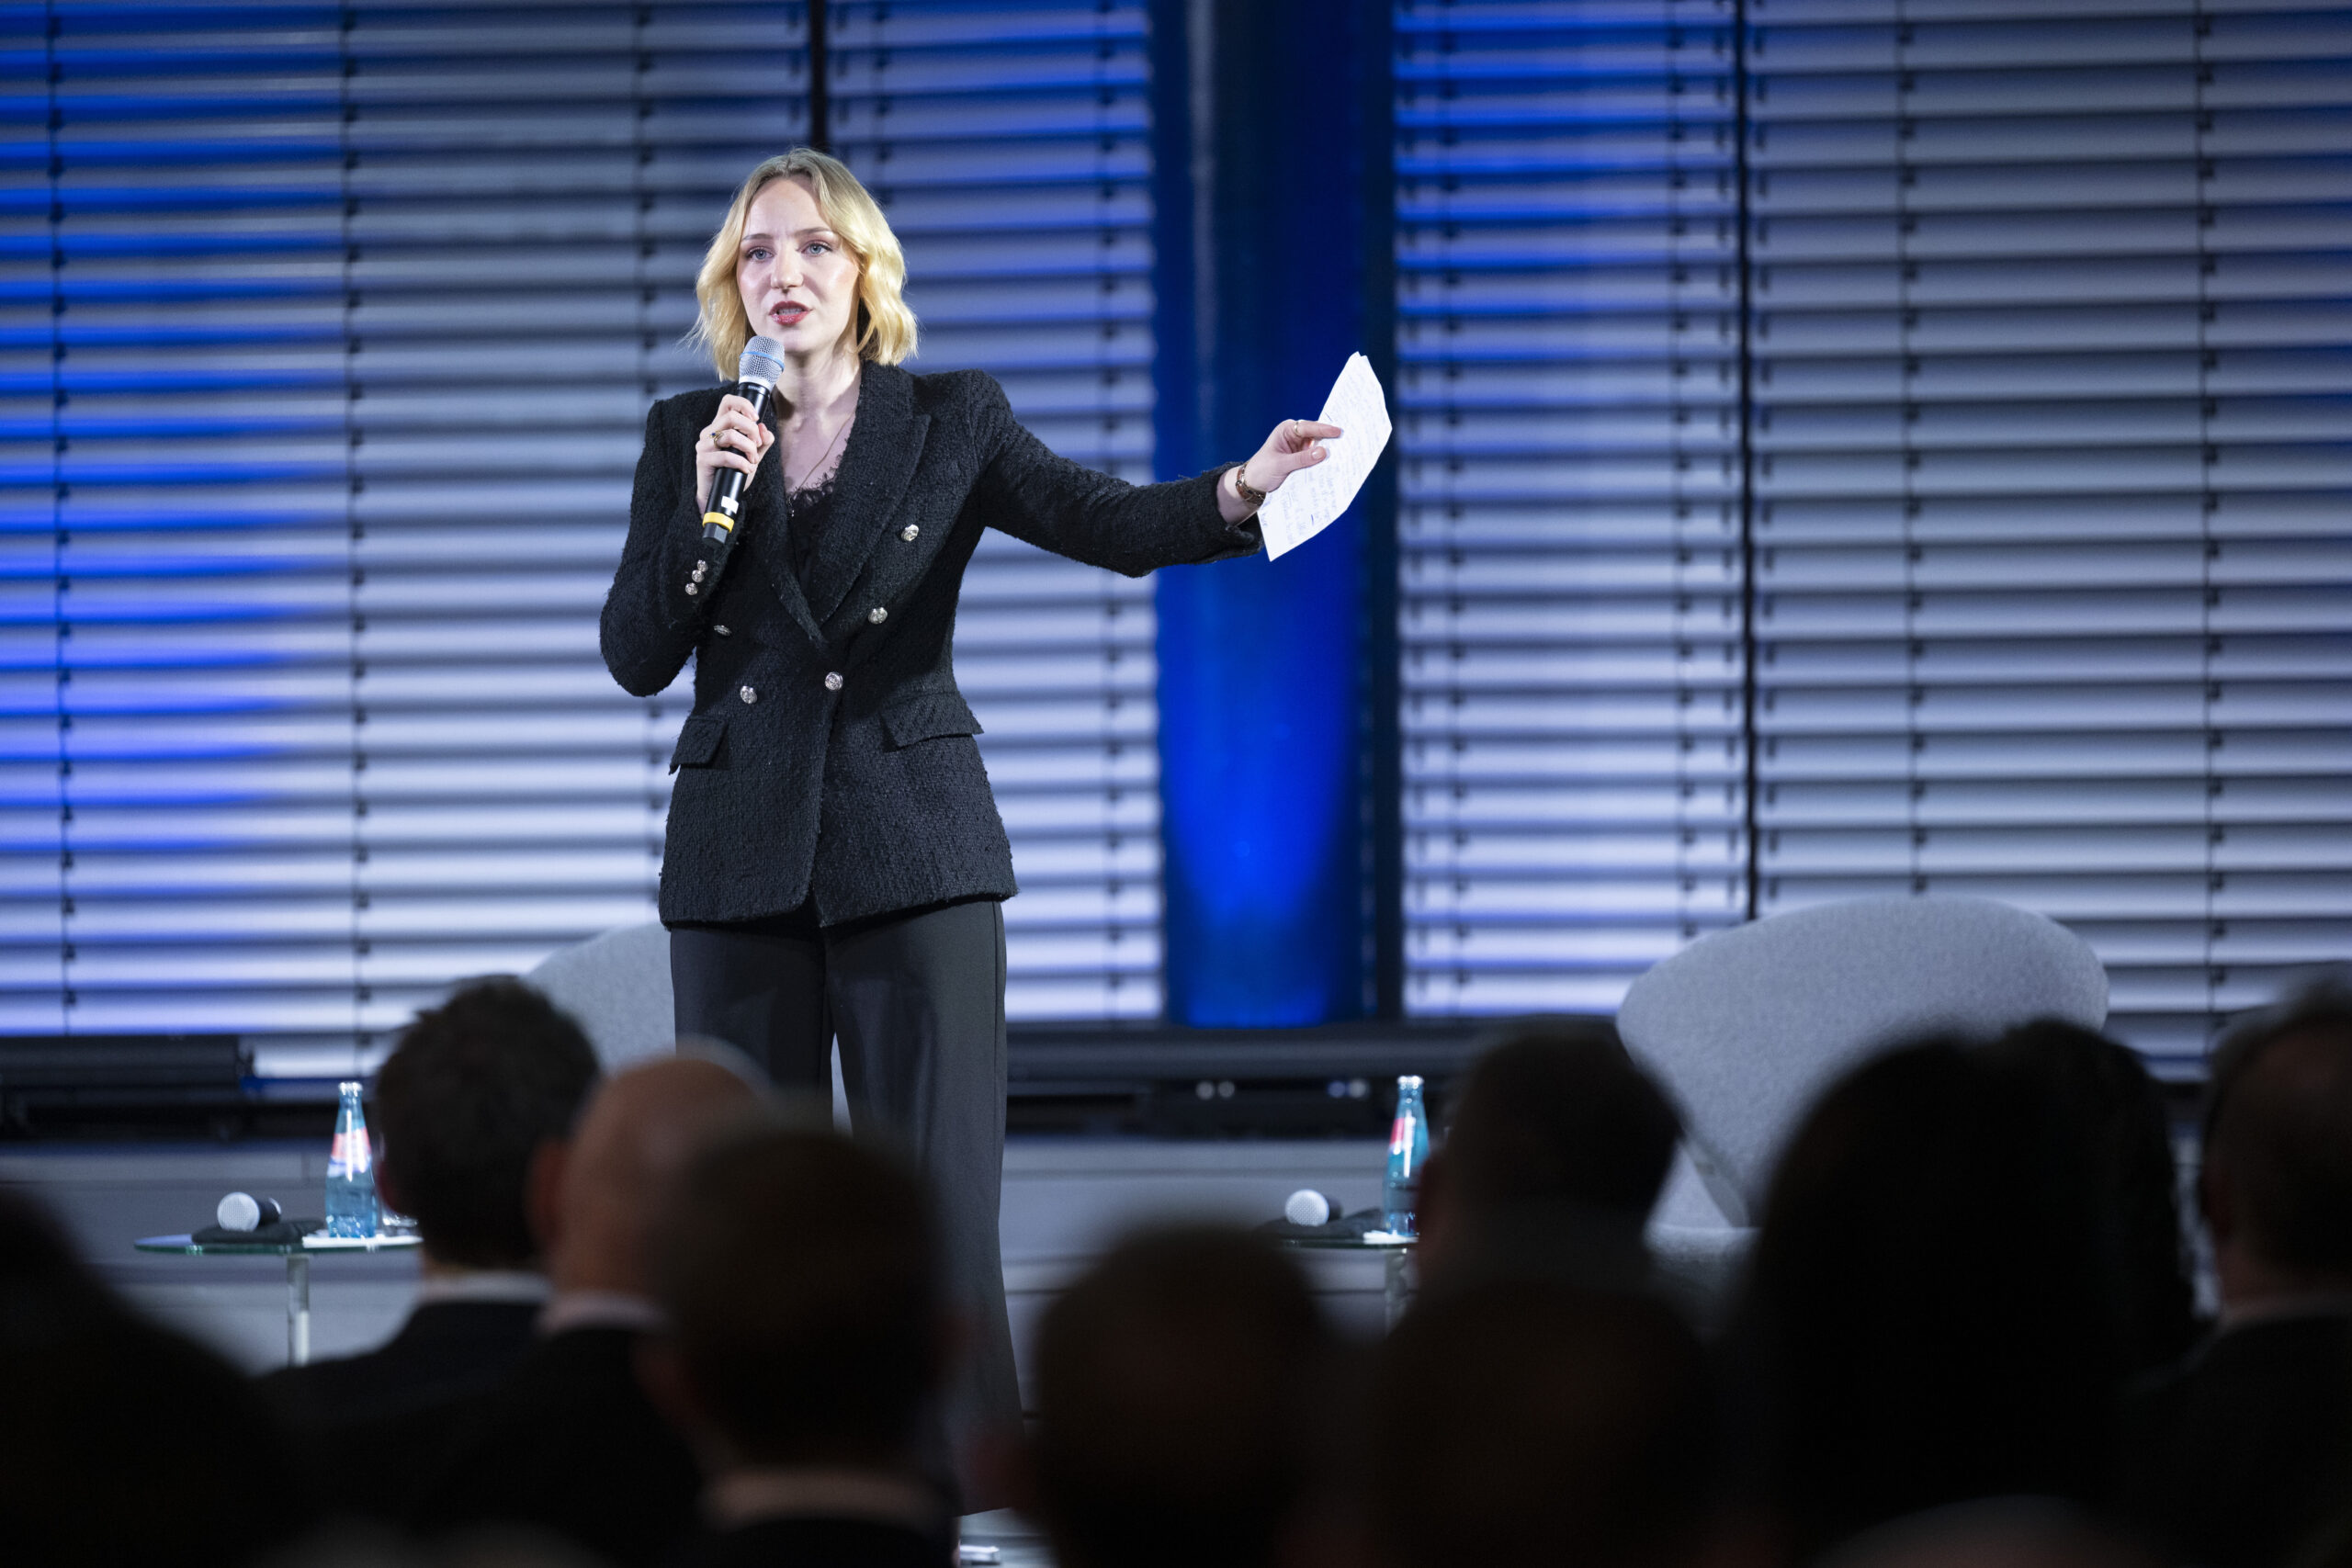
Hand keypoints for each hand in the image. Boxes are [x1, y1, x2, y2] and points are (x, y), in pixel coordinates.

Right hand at [694, 394, 775, 510]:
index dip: (743, 404)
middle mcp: (710, 432)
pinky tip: (747, 469)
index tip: (756, 418)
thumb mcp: (752, 455)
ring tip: (753, 460)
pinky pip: (726, 456)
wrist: (718, 495)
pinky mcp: (703, 459)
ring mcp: (704, 445)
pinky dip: (741, 463)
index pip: (728, 402)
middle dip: (751, 430)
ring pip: (730, 435)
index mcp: (720, 426)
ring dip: (748, 448)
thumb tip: (764, 428)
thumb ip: (761, 442)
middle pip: (732, 416)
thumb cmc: (733, 472)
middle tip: (757, 445)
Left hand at [1220, 419, 1343, 521]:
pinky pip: (1316, 458)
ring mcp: (1300, 447)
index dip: (1324, 430)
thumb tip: (1324, 452)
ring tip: (1345, 454)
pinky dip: (1323, 461)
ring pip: (1319, 447)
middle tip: (1347, 441)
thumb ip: (1301, 459)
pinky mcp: (1303, 459)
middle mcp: (1295, 436)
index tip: (1338, 433)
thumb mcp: (1281, 465)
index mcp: (1286, 430)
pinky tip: (1334, 464)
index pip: (1308, 427)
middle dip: (1330, 439)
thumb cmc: (1262, 470)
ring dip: (1329, 451)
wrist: (1253, 485)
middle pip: (1316, 435)